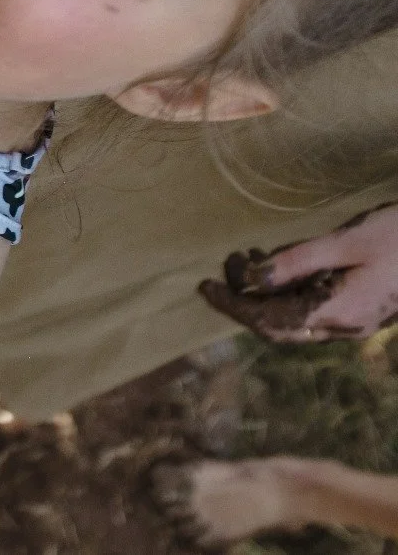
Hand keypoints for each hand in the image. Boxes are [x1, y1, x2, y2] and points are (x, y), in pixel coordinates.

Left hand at [199, 201, 397, 341]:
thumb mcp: (347, 241)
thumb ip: (297, 261)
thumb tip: (251, 278)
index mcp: (340, 312)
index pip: (268, 321)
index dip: (232, 306)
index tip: (204, 285)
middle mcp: (345, 327)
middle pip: (278, 326)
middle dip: (245, 300)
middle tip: (227, 266)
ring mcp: (356, 322)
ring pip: (295, 320)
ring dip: (266, 295)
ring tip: (248, 258)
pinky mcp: (362, 311)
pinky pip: (314, 310)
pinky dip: (289, 292)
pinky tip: (281, 265)